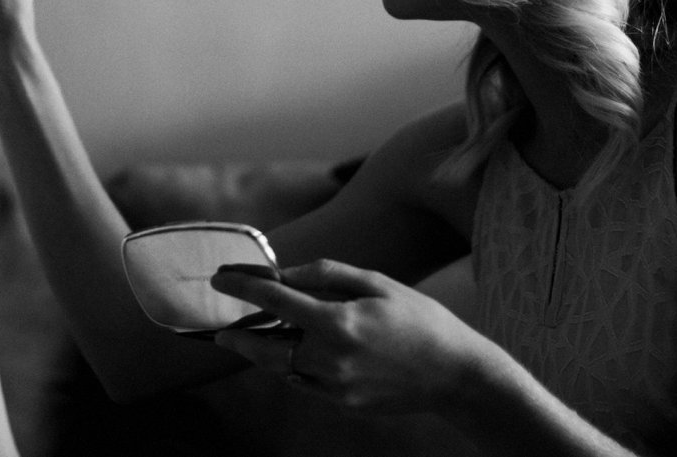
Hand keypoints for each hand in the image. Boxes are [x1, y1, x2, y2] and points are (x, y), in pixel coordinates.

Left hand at [210, 259, 500, 416]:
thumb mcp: (377, 283)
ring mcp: (335, 386)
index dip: (242, 286)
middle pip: (265, 346)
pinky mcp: (343, 403)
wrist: (456, 375)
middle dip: (238, 335)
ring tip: (245, 340)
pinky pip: (304, 384)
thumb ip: (327, 275)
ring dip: (259, 353)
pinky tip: (287, 356)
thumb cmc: (420, 319)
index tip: (220, 278)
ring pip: (280, 369)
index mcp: (337, 321)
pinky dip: (290, 369)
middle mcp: (330, 357)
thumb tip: (287, 273)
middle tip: (220, 328)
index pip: (274, 300)